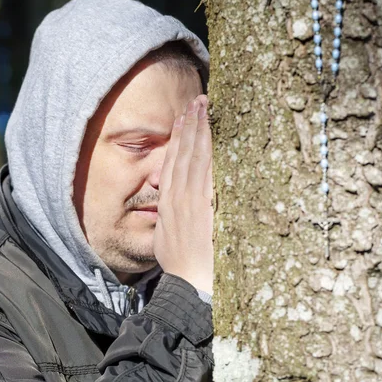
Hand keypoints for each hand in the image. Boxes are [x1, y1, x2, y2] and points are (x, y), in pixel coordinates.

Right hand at [153, 95, 212, 293]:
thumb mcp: (165, 237)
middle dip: (191, 125)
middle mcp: (178, 194)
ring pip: (195, 156)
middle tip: (198, 101)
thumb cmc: (181, 263)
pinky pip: (209, 170)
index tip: (184, 119)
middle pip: (184, 152)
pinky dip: (210, 150)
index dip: (178, 138)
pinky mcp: (206, 203)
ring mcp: (192, 197)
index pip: (173, 161)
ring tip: (204, 108)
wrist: (191, 280)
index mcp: (168, 200)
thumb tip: (173, 206)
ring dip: (200, 130)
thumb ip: (170, 216)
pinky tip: (215, 134)